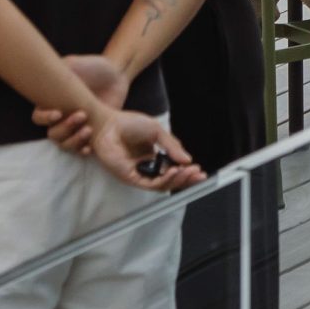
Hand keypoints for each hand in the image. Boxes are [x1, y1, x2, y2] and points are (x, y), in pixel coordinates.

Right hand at [32, 55, 130, 154]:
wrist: (116, 76)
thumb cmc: (93, 67)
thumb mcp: (76, 63)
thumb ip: (60, 69)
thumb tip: (46, 73)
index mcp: (52, 102)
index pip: (38, 117)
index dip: (45, 118)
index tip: (58, 113)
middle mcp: (62, 118)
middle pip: (52, 134)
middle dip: (65, 128)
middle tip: (82, 115)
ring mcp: (76, 128)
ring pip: (65, 144)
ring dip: (74, 140)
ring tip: (89, 129)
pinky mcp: (90, 136)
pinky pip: (81, 150)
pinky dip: (83, 151)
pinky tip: (90, 147)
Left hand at [83, 109, 202, 192]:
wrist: (109, 123)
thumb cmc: (129, 124)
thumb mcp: (157, 131)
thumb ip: (172, 146)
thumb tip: (188, 159)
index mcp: (153, 157)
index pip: (173, 169)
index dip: (187, 172)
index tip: (199, 170)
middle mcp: (147, 168)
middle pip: (170, 180)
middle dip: (186, 179)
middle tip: (199, 175)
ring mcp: (138, 174)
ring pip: (162, 184)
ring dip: (177, 179)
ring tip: (188, 172)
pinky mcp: (130, 177)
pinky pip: (150, 184)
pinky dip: (164, 179)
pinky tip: (173, 171)